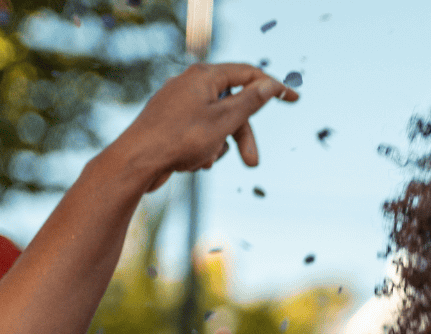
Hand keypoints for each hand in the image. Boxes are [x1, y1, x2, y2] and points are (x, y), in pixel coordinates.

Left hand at [103, 63, 299, 193]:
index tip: (294, 98)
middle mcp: (190, 84)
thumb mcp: (224, 121)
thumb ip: (250, 102)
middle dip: (243, 134)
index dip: (273, 86)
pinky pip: (200, 132)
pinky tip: (192, 161)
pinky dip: (204, 148)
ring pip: (217, 122)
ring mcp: (179, 103)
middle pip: (233, 105)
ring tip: (207, 161)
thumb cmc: (179, 138)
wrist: (136, 161)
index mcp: (204, 76)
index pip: (248, 74)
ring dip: (221, 145)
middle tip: (252, 162)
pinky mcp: (171, 122)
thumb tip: (269, 84)